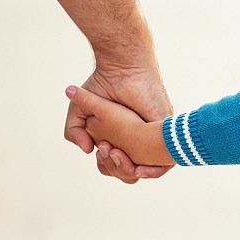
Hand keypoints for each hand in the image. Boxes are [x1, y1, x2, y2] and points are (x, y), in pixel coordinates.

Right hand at [64, 66, 172, 182]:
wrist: (123, 68)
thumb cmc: (103, 85)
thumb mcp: (80, 112)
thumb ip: (74, 132)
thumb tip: (87, 150)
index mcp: (119, 137)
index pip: (112, 165)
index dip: (105, 164)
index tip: (99, 148)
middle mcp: (136, 139)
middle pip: (127, 171)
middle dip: (116, 168)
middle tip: (107, 148)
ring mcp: (151, 137)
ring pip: (144, 170)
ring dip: (127, 168)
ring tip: (115, 151)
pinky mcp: (164, 132)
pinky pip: (164, 166)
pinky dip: (151, 172)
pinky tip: (137, 167)